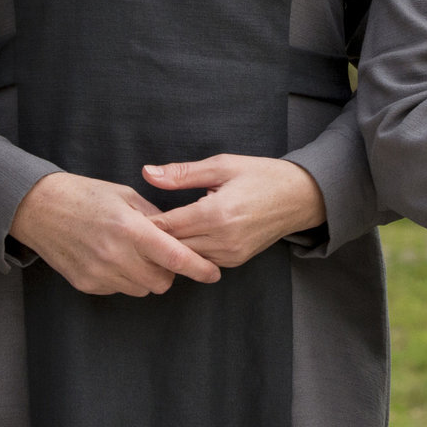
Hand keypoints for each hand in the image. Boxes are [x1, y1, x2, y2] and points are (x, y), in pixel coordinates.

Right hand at [9, 172, 222, 296]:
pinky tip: (112, 258)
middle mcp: (115, 255)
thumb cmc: (85, 195)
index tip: (213, 273)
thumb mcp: (125, 195)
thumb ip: (155, 217)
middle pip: (162, 281)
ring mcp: (99, 273)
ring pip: (142, 289)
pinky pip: (119, 290)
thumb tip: (178, 234)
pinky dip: (124, 278)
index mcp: (130, 229)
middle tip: (161, 253)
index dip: (199, 268)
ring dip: (146, 276)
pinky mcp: (86, 284)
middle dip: (169, 271)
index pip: (175, 258)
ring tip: (133, 253)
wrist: (39, 208)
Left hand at [143, 154, 325, 266]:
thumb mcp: (222, 166)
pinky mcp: (236, 261)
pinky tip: (177, 239)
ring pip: (185, 259)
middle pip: (172, 248)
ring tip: (149, 235)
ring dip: (168, 248)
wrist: (301, 197)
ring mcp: (231, 255)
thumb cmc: (262, 175)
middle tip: (129, 229)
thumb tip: (148, 173)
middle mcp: (223, 240)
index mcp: (217, 213)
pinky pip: (201, 261)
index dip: (144, 223)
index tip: (125, 217)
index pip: (167, 226)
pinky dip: (187, 251)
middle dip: (151, 239)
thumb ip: (182, 174)